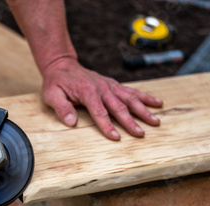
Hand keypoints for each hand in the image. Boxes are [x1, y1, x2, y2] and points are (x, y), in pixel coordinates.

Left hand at [41, 57, 162, 139]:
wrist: (62, 65)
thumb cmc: (56, 82)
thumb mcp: (51, 95)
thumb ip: (62, 108)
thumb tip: (71, 122)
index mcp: (87, 92)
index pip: (99, 112)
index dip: (108, 126)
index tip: (116, 137)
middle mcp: (102, 88)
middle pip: (119, 107)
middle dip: (131, 122)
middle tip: (141, 134)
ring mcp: (109, 86)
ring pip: (130, 98)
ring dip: (143, 110)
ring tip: (155, 121)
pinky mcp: (113, 84)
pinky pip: (132, 91)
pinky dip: (145, 97)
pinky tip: (157, 103)